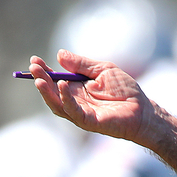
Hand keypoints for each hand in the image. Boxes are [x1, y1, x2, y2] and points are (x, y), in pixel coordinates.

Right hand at [29, 50, 157, 146]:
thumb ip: (82, 65)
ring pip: (57, 104)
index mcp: (77, 88)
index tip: (34, 59)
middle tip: (33, 67)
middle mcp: (75, 101)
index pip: (55, 79)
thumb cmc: (126, 90)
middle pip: (52, 91)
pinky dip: (66, 100)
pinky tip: (62, 86)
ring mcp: (80, 112)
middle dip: (41, 79)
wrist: (143, 110)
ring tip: (39, 79)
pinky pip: (73, 111)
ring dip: (47, 91)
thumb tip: (59, 54)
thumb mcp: (104, 70)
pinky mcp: (88, 121)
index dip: (44, 70)